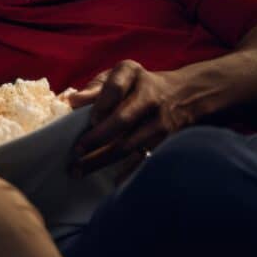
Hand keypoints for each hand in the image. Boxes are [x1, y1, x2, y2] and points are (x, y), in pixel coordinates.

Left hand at [69, 60, 195, 176]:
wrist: (184, 94)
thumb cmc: (138, 86)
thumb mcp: (119, 75)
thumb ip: (96, 88)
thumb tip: (72, 101)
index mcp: (132, 74)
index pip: (115, 88)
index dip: (101, 104)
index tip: (89, 120)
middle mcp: (149, 97)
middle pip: (122, 120)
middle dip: (96, 138)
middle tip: (75, 152)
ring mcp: (160, 121)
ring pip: (130, 144)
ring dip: (102, 159)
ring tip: (78, 171)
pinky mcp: (167, 141)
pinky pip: (146, 159)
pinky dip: (130, 172)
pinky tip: (114, 182)